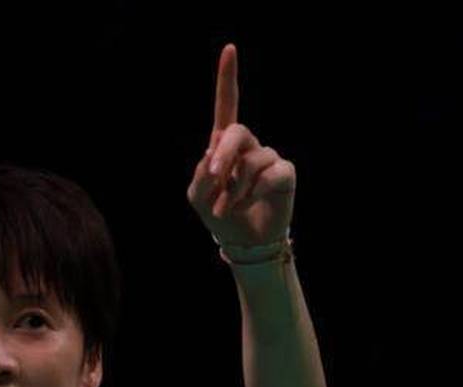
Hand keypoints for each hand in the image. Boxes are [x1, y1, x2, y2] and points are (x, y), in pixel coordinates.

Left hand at [187, 43, 295, 247]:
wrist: (243, 241)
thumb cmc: (219, 215)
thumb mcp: (198, 198)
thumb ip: (201, 177)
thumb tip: (213, 154)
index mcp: (224, 146)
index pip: (227, 107)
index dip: (227, 79)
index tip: (229, 49)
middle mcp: (248, 146)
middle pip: (237, 132)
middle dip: (225, 153)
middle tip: (216, 176)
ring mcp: (267, 157)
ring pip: (251, 161)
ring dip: (235, 189)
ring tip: (230, 206)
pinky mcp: (283, 172)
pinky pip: (269, 175)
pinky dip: (253, 193)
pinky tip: (250, 203)